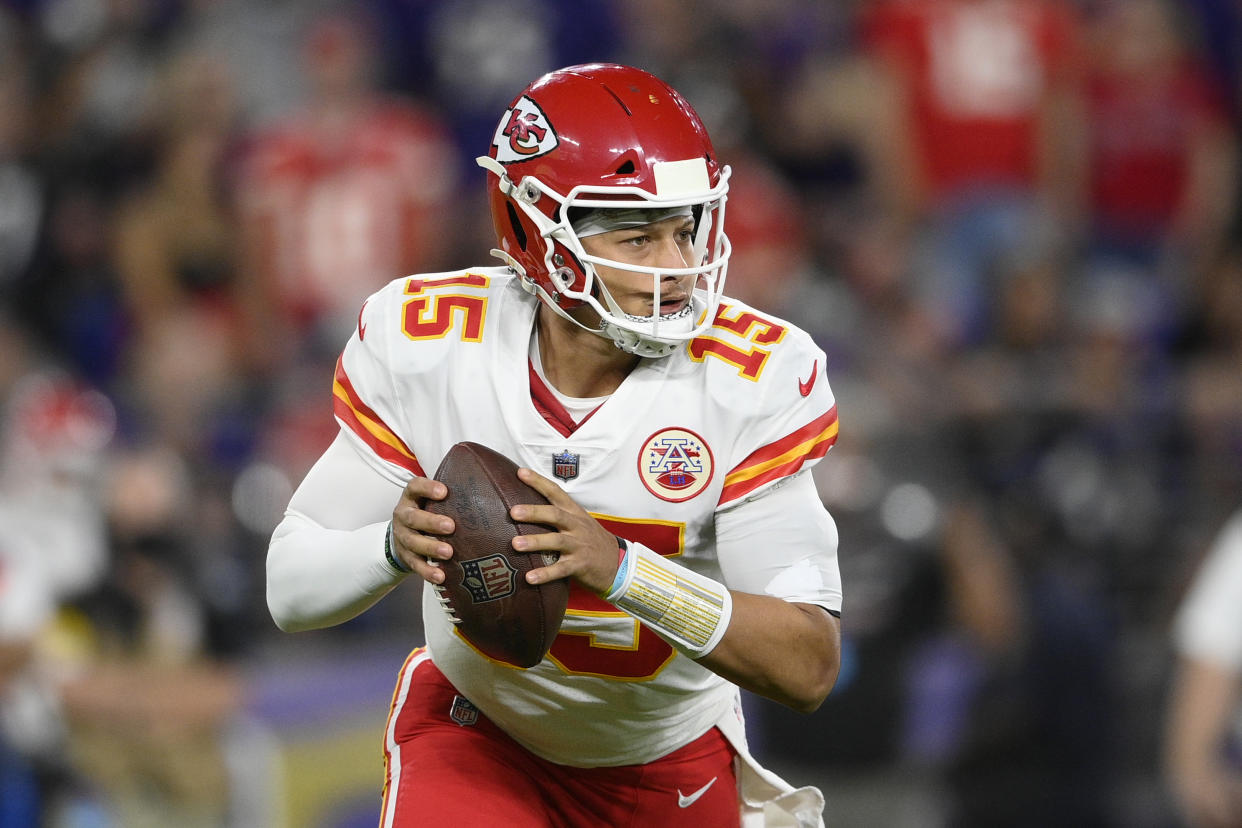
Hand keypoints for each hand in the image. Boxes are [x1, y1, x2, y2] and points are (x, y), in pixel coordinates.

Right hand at [390, 476, 454, 583]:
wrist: (401, 536)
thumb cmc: (425, 513)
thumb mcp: (431, 500)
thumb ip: (451, 496)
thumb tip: (488, 488)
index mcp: (411, 498)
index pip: (415, 487)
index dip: (427, 488)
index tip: (444, 491)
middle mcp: (404, 516)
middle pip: (413, 518)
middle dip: (431, 522)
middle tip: (451, 527)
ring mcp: (403, 537)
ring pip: (413, 543)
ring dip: (431, 548)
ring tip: (448, 553)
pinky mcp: (406, 557)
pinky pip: (416, 565)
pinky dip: (427, 571)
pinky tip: (440, 576)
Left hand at [508, 467, 620, 593]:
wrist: (618, 563)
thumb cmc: (591, 541)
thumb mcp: (579, 523)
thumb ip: (558, 515)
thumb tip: (524, 509)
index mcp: (574, 513)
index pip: (556, 492)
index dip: (539, 482)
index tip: (521, 473)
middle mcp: (577, 526)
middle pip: (555, 515)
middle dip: (534, 512)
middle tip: (513, 512)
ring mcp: (579, 545)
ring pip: (557, 541)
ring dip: (535, 541)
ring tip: (515, 544)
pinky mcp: (580, 565)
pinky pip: (561, 569)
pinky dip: (545, 574)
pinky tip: (530, 577)